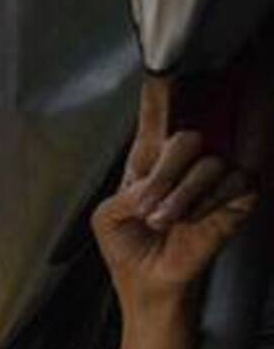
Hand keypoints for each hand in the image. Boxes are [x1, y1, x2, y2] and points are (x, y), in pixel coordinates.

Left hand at [92, 77, 257, 302]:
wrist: (149, 282)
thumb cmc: (128, 249)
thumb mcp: (108, 216)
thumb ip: (128, 188)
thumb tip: (155, 175)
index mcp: (151, 157)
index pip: (160, 112)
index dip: (163, 87)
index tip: (163, 65)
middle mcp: (186, 159)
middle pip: (186, 135)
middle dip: (165, 174)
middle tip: (147, 207)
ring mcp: (215, 174)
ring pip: (208, 163)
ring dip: (181, 198)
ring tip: (164, 222)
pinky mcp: (240, 193)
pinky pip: (233, 182)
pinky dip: (207, 204)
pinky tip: (193, 221)